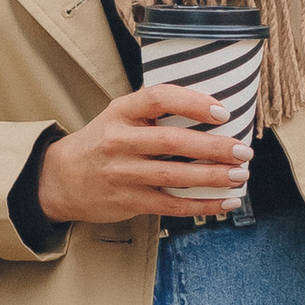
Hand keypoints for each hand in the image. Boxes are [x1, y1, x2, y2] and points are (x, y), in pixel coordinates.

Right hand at [37, 84, 252, 226]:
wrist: (61, 179)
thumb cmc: (101, 143)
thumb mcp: (118, 117)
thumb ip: (154, 112)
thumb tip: (211, 113)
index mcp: (120, 112)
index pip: (158, 98)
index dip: (193, 103)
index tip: (222, 112)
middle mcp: (119, 141)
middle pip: (172, 142)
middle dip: (213, 147)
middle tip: (243, 150)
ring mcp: (122, 173)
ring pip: (174, 176)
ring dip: (212, 177)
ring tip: (240, 175)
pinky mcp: (128, 201)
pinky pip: (171, 205)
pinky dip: (201, 205)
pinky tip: (224, 202)